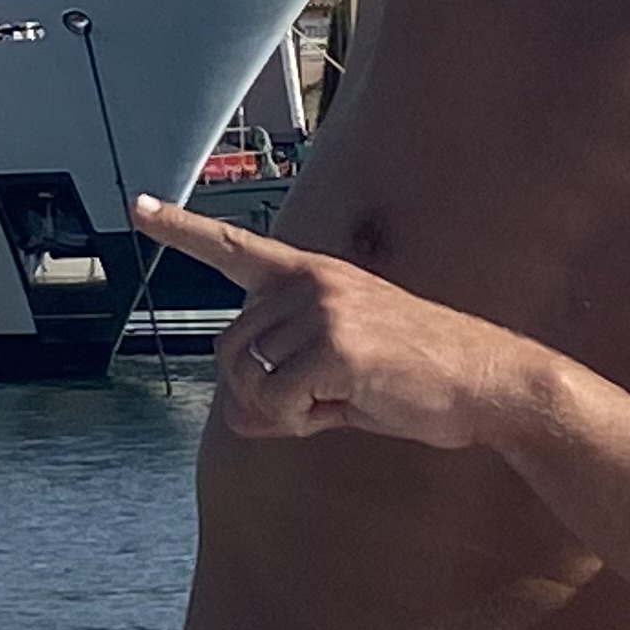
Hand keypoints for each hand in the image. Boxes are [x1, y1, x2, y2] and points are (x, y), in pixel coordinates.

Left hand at [134, 195, 543, 447]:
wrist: (489, 382)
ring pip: (249, 381)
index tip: (139, 207)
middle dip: (260, 391)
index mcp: (312, 276)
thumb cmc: (420, 378)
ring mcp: (323, 310)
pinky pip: (277, 404)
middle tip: (320, 400)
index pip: (234, 248)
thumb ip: (285, 394)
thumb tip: (239, 420)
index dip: (181, 229)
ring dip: (285, 409)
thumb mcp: (342, 382)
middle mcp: (310, 283)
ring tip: (342, 398)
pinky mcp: (336, 347)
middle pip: (228, 350)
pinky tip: (348, 407)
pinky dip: (302, 421)